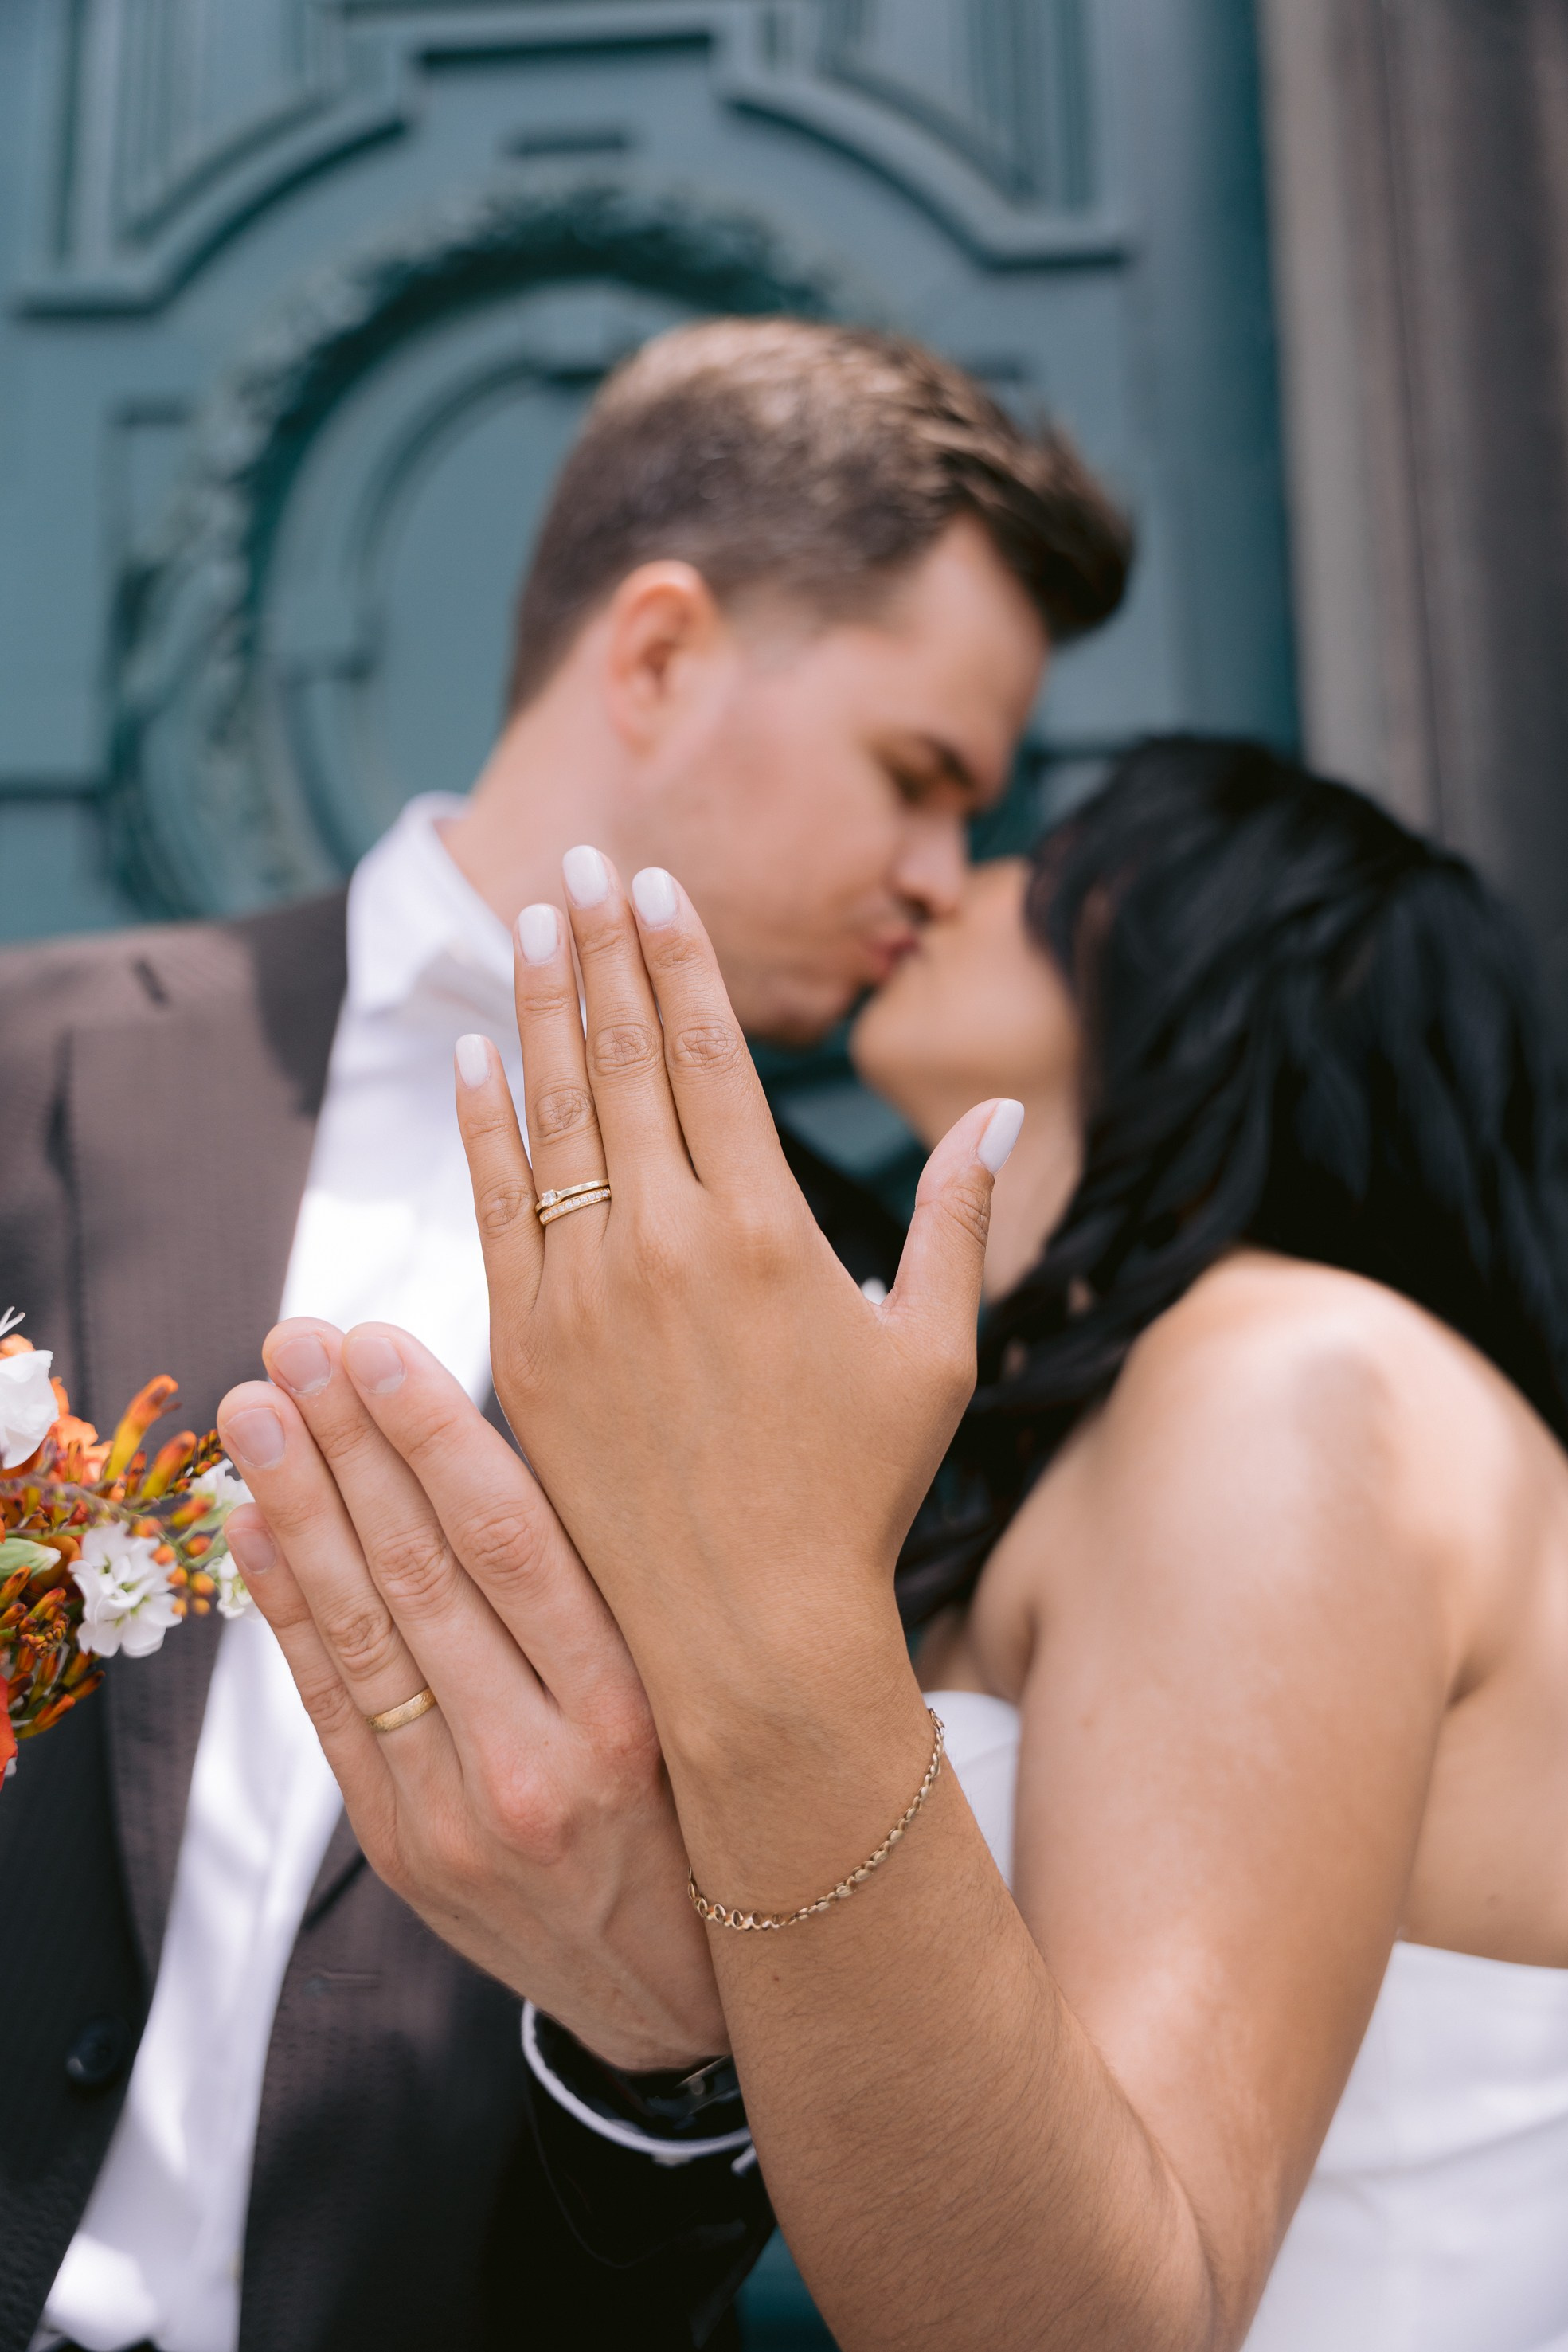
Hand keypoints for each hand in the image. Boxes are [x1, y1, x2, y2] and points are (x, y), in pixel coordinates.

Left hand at [217, 1319, 726, 2070]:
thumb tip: (506, 1446)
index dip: (433, 1436)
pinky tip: (253, 1529)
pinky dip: (284, 1615)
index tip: (379, 1346)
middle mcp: (542, 1764)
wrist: (688, 1997)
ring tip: (254, 1412)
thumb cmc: (711, 1814)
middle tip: (295, 1343)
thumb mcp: (703, 1699)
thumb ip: (621, 1594)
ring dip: (293, 1510)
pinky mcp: (405, 1853)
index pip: (513, 1544)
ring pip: (362, 1634)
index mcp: (635, 1710)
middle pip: (420, 1574)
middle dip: (346, 1445)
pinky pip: (332, 1713)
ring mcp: (461, 1818)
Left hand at [453, 854, 1019, 1726]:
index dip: (679, 960)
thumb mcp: (931, 1354)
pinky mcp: (527, 1351)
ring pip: (553, 1118)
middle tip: (580, 864)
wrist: (746, 1630)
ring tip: (529, 923)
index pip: (710, 1058)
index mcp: (770, 1233)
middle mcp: (668, 1246)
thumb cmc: (855, 1494)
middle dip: (601, 951)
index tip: (652, 885)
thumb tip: (996, 1113)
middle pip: (624, 1061)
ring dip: (539, 1010)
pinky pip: (495, 1210)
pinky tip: (475, 1058)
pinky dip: (481, 1127)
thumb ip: (956, 1222)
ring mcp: (586, 1296)